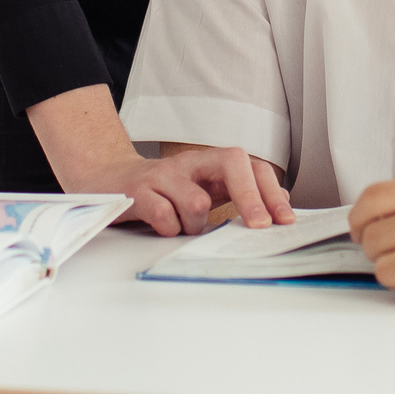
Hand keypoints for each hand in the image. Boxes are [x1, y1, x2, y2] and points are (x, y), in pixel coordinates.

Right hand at [67, 145, 295, 237]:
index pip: (251, 166)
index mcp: (211, 163)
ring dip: (196, 226)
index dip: (270, 192)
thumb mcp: (203, 188)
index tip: (284, 220)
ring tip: (183, 227)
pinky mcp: (138, 191)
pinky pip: (165, 217)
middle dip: (251, 198)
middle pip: (233, 163)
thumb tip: (281, 202)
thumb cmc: (163, 190)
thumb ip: (238, 192)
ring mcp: (164, 174)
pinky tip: (162, 228)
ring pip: (198, 203)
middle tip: (259, 227)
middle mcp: (191, 163)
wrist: (109, 179)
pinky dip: (169, 230)